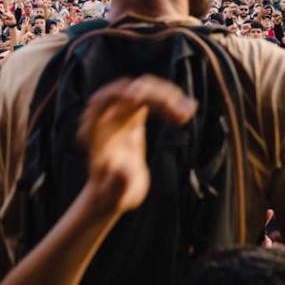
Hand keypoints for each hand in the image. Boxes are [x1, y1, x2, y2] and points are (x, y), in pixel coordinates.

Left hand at [77, 76, 197, 214]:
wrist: (112, 193)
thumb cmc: (110, 195)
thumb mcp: (113, 195)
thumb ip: (116, 184)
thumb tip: (122, 168)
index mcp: (95, 130)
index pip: (102, 100)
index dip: (119, 95)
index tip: (138, 99)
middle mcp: (107, 117)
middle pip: (129, 89)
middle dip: (153, 95)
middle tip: (180, 113)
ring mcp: (121, 114)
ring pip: (144, 89)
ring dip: (167, 95)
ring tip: (188, 111)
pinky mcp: (134, 115)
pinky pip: (152, 97)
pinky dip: (171, 100)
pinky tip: (188, 109)